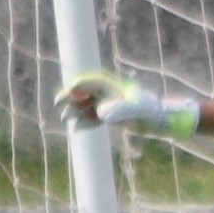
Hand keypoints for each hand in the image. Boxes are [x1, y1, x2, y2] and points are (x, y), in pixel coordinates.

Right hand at [53, 71, 197, 135]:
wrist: (154, 118)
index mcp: (111, 87)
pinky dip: (84, 123)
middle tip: (59, 102)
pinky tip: (75, 129)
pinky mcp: (109, 116)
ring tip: (65, 118)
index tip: (69, 90)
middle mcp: (107, 94)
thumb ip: (119, 110)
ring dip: (75, 111)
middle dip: (71, 97)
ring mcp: (107, 104)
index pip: (90, 82)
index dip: (78, 86)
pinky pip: (93, 118)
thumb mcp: (133, 110)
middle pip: (84, 93)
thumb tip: (103, 114)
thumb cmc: (145, 110)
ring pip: (86, 106)